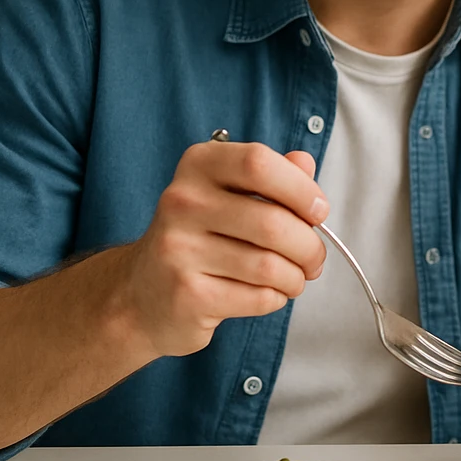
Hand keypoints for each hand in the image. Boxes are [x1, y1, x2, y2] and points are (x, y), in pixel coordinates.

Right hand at [113, 139, 329, 357]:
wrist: (141, 294)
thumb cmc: (202, 238)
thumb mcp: (232, 195)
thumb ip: (272, 176)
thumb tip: (305, 162)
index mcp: (198, 165)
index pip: (259, 163)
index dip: (301, 189)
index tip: (319, 212)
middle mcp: (181, 202)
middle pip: (273, 222)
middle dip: (309, 247)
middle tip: (314, 259)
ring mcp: (178, 249)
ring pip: (270, 265)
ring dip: (296, 277)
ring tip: (294, 279)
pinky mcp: (186, 295)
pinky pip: (258, 297)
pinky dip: (276, 298)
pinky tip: (268, 294)